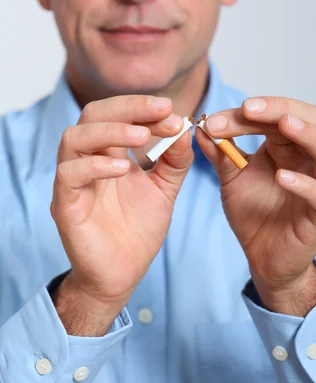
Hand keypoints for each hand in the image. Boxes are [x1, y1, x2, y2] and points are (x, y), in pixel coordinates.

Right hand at [50, 95, 192, 317]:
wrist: (122, 274)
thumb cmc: (138, 229)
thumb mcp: (164, 188)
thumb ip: (174, 160)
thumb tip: (183, 128)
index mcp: (108, 152)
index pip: (116, 113)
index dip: (142, 107)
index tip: (170, 110)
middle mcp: (87, 160)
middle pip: (93, 114)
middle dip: (128, 107)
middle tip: (161, 110)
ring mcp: (73, 181)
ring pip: (74, 138)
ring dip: (111, 130)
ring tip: (142, 137)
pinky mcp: (65, 205)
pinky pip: (69, 175)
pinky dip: (96, 165)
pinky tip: (123, 169)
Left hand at [196, 97, 315, 311]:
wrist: (262, 257)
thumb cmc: (253, 213)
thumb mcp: (231, 178)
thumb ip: (219, 153)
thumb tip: (200, 126)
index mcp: (287, 146)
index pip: (276, 116)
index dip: (248, 113)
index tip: (214, 119)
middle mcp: (307, 160)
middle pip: (314, 120)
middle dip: (282, 108)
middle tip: (250, 108)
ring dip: (310, 135)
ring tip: (284, 124)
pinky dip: (306, 184)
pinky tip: (283, 177)